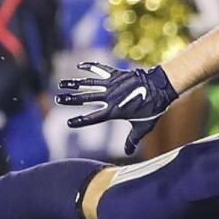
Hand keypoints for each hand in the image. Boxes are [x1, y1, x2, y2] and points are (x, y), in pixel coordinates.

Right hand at [55, 61, 178, 154]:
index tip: (68, 122)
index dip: (80, 120)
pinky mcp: (117, 74)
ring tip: (62, 84)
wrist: (160, 87)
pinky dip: (90, 67)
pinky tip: (80, 66)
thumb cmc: (152, 109)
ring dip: (75, 83)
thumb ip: (132, 140)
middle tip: (58, 99)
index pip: (93, 117)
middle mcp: (110, 97)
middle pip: (86, 98)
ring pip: (89, 83)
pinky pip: (100, 69)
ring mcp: (113, 84)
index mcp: (114, 111)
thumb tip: (128, 152)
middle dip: (71, 99)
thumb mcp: (142, 127)